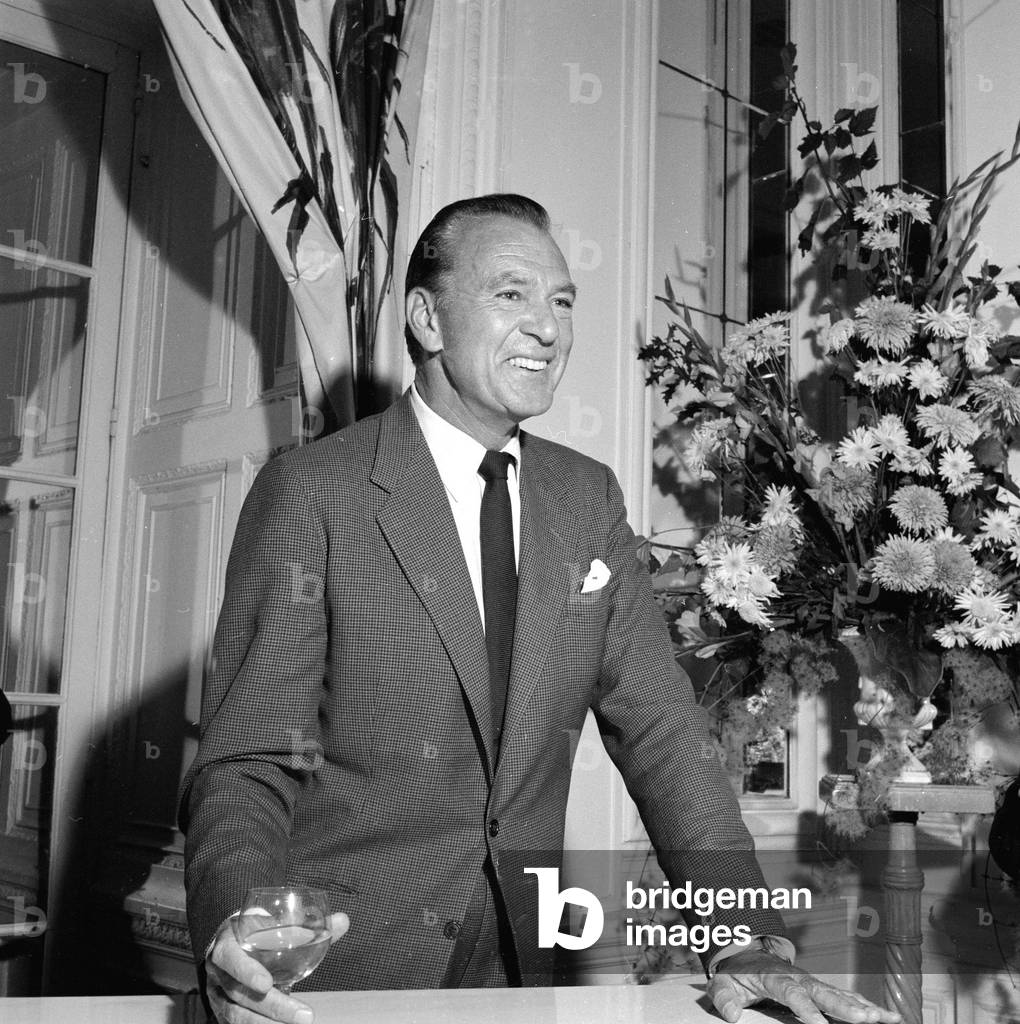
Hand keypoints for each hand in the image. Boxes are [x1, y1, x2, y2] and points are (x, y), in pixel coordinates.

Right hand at [205, 910, 348, 1023]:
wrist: (231, 944)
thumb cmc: (255, 933)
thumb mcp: (272, 924)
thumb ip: (307, 926)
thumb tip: (343, 920)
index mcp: (225, 943)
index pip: (229, 957)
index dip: (245, 971)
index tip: (267, 984)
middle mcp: (217, 972)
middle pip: (239, 995)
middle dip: (273, 1007)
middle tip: (304, 1016)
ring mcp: (217, 996)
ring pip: (237, 1016)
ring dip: (268, 1023)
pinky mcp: (223, 1012)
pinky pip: (238, 1023)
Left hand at [707, 948, 901, 1023]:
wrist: (746, 955)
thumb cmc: (736, 974)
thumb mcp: (722, 984)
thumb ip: (723, 998)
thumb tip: (732, 1016)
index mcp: (774, 977)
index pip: (791, 993)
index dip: (805, 1009)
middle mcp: (799, 978)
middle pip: (824, 992)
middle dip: (845, 1006)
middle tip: (866, 1019)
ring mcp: (813, 982)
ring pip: (842, 994)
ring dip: (865, 1006)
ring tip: (888, 1019)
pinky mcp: (823, 989)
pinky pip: (848, 997)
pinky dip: (869, 1006)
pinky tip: (890, 1017)